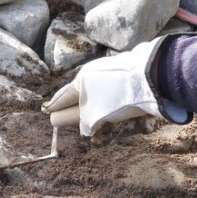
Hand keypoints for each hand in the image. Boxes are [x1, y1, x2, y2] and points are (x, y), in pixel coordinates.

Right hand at [42, 36, 190, 135]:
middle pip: (78, 90)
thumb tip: (85, 128)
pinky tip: (108, 100)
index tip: (46, 110)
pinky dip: (104, 95)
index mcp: (81, 81)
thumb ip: (86, 122)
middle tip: (60, 107)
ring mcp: (109, 69)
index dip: (54, 106)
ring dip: (89, 98)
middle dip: (70, 100)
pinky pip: (108, 86)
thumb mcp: (96, 115)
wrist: (150, 77)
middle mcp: (92, 72)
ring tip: (85, 107)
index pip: (63, 97)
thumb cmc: (118, 97)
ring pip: (94, 87)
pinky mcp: (125, 70)